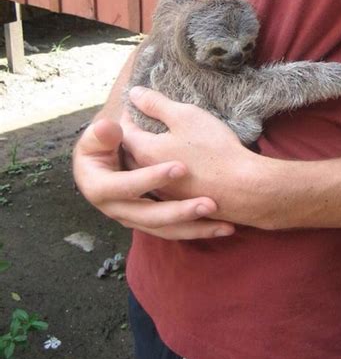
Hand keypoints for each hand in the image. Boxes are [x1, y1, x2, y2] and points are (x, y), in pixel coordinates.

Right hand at [72, 118, 234, 239]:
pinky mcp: (152, 222)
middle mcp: (116, 210)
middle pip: (149, 216)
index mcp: (100, 188)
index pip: (126, 186)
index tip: (180, 168)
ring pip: (166, 229)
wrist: (101, 162)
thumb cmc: (101, 144)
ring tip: (224, 222)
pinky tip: (225, 228)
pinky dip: (199, 230)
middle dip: (181, 211)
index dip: (151, 178)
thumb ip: (103, 134)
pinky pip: (176, 231)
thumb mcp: (98, 136)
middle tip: (210, 203)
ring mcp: (135, 219)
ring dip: (195, 227)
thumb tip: (107, 127)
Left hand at [122, 87, 278, 228]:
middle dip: (134, 135)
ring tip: (158, 139)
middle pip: (131, 152)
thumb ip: (156, 104)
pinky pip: (162, 184)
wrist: (243, 189)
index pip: (125, 130)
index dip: (129, 114)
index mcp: (145, 152)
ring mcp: (163, 192)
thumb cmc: (213, 149)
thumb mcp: (185, 116)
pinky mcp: (179, 202)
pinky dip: (162, 170)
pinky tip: (176, 162)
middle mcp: (147, 176)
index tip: (136, 103)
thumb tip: (133, 93)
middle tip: (143, 120)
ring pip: (145, 170)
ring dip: (147, 154)